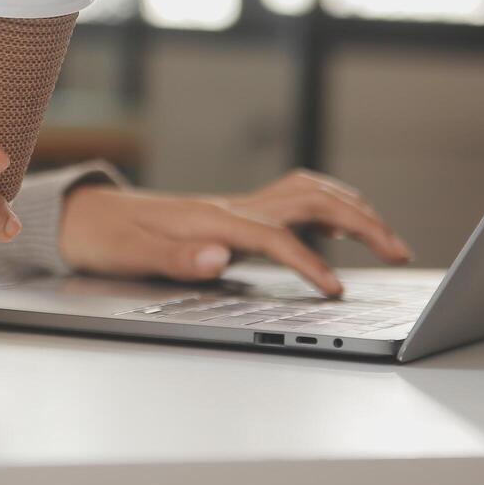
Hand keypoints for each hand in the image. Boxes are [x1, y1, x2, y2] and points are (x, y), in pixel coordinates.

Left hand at [58, 170, 412, 296]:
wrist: (84, 216)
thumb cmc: (105, 237)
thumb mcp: (131, 255)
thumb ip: (176, 258)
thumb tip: (220, 256)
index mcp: (211, 220)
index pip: (276, 238)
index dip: (310, 263)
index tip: (336, 291)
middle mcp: (229, 207)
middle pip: (310, 200)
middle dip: (361, 223)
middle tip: (399, 251)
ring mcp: (233, 206)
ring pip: (307, 193)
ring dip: (353, 209)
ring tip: (387, 238)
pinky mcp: (232, 212)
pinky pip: (291, 199)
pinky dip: (327, 207)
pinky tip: (338, 228)